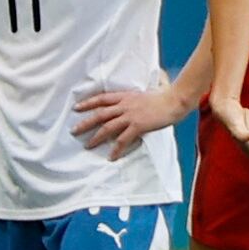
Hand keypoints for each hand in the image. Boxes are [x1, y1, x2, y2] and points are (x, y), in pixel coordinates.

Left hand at [72, 84, 191, 161]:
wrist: (174, 100)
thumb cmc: (164, 96)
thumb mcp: (145, 92)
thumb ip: (136, 96)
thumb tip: (135, 96)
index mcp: (125, 96)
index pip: (102, 98)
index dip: (88, 103)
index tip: (77, 107)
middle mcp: (125, 105)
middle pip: (100, 114)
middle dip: (85, 123)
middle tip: (74, 130)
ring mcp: (130, 115)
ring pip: (107, 127)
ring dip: (95, 137)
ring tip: (87, 145)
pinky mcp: (138, 126)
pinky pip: (123, 139)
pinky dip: (116, 149)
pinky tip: (111, 156)